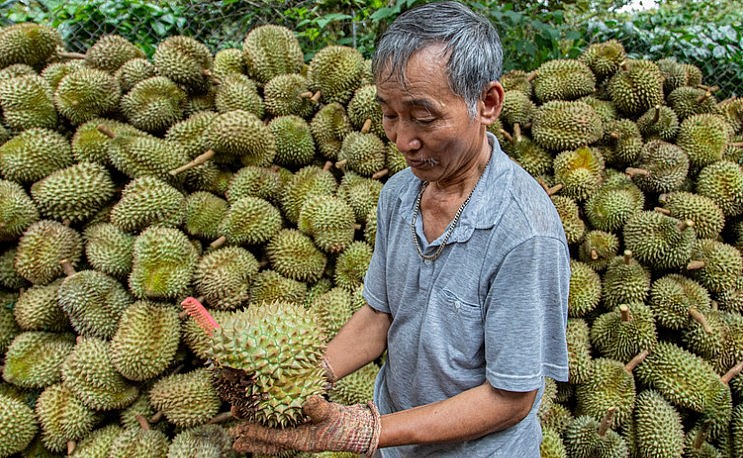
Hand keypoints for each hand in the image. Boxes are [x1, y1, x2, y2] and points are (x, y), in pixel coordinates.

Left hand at [230, 395, 380, 455]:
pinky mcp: (301, 433)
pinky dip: (268, 434)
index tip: (242, 429)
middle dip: (252, 441)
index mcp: (302, 439)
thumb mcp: (331, 413)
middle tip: (234, 438)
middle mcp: (297, 441)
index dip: (258, 433)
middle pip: (269, 443)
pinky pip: (279, 436)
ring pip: (272, 441)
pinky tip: (261, 430)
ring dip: (256, 439)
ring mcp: (298, 438)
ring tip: (240, 438)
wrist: (354, 429)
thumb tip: (308, 401)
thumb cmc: (342, 422)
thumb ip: (319, 408)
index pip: (275, 437)